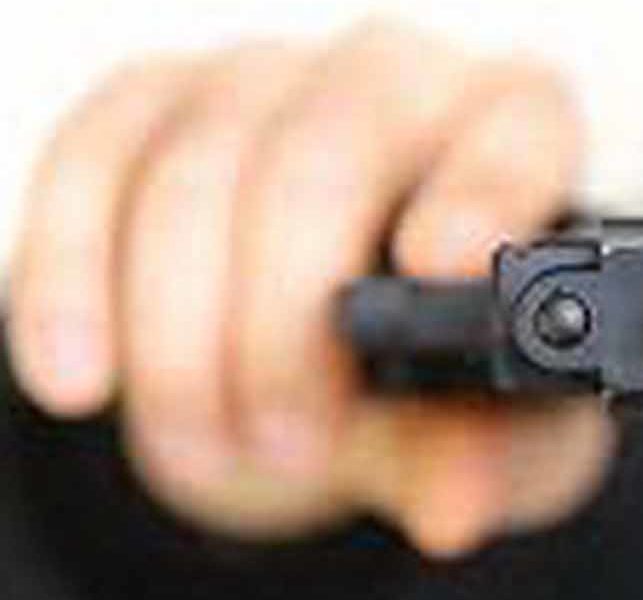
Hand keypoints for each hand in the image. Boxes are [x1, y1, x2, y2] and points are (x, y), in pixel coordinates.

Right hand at [6, 21, 613, 557]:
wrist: (336, 366)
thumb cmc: (443, 377)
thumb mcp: (491, 430)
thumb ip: (486, 455)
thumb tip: (453, 508)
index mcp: (518, 133)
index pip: (515, 131)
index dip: (480, 191)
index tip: (439, 267)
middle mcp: (401, 81)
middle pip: (329, 157)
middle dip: (290, 321)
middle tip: (290, 441)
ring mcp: (273, 80)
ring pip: (199, 175)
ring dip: (184, 336)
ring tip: (208, 447)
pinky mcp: (154, 103)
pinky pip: (93, 170)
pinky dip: (72, 287)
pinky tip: (81, 379)